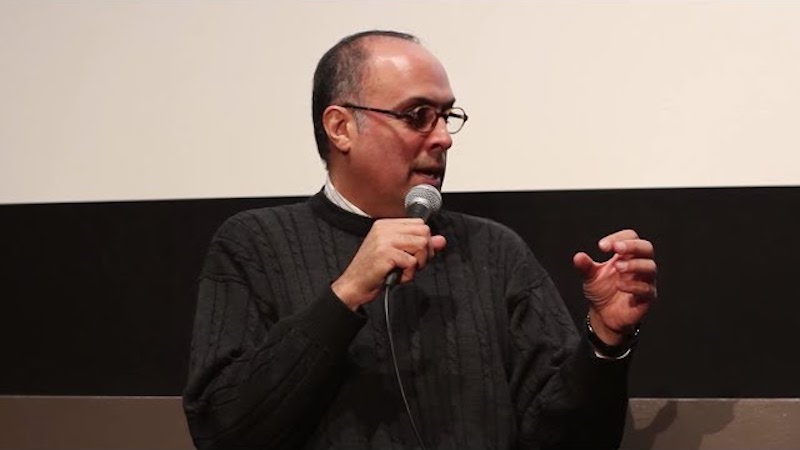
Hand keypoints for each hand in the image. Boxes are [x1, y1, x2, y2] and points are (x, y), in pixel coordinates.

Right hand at [332, 218, 446, 309]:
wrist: (354, 286)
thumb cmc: (375, 272)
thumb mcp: (400, 255)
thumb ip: (419, 246)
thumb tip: (441, 240)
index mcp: (386, 224)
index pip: (419, 224)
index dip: (424, 241)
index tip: (415, 255)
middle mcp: (384, 228)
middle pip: (424, 232)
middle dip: (425, 252)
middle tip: (412, 265)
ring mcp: (384, 240)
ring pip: (422, 244)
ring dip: (418, 263)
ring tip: (404, 270)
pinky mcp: (385, 253)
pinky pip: (412, 261)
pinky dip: (409, 274)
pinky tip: (397, 276)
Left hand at [573, 229, 656, 344]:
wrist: (604, 314)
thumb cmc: (602, 291)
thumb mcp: (590, 277)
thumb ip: (585, 266)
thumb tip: (578, 257)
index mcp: (626, 255)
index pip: (630, 237)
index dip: (618, 237)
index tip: (602, 246)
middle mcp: (639, 265)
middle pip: (646, 247)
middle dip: (632, 246)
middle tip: (617, 249)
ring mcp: (645, 280)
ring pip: (650, 267)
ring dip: (634, 264)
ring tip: (618, 267)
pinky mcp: (647, 297)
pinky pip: (647, 289)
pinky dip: (633, 285)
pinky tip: (619, 285)